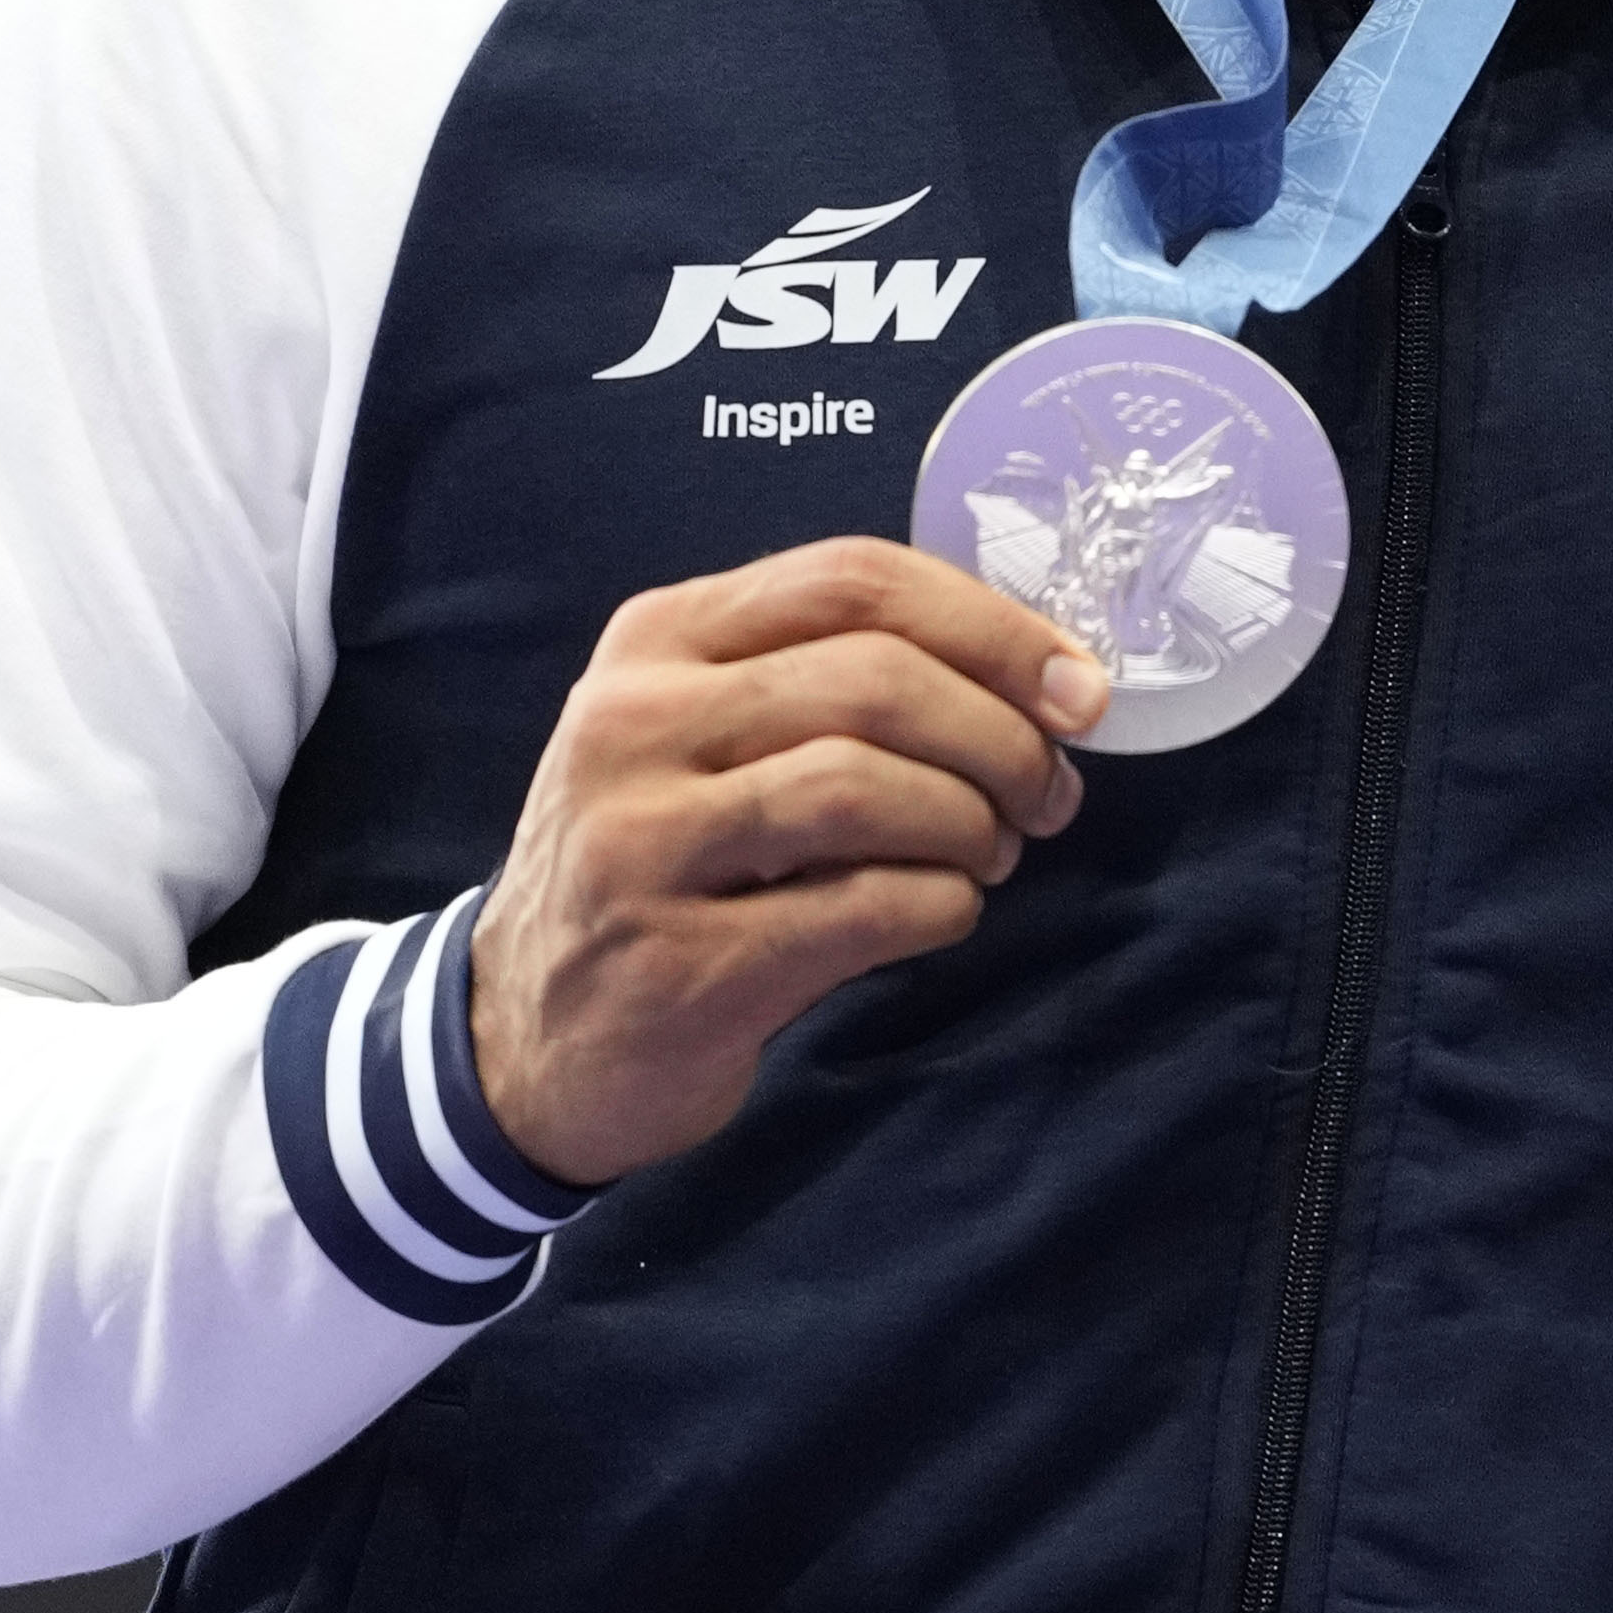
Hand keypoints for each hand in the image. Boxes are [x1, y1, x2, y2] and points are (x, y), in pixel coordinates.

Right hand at [467, 540, 1104, 1187]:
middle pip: (874, 679)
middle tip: (1049, 794)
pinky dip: (941, 905)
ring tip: (991, 854)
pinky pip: (862, 906)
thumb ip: (839, 681)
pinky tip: (941, 912)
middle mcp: (632, 724)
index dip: (995, 627)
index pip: (853, 580)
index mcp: (657, 640)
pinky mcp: (674, 962)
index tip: (1080, 688)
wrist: (532, 1033)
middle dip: (1003, 736)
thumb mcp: (711, 736)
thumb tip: (1046, 680)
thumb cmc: (667, 861)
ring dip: (973, 823)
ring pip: (866, 787)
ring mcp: (638, 844)